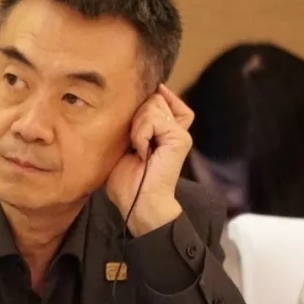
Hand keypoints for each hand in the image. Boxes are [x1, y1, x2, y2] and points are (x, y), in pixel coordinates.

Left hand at [105, 84, 194, 235]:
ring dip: (137, 126)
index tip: (133, 117)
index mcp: (165, 130)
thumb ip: (131, 124)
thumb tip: (127, 102)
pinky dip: (141, 133)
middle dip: (136, 115)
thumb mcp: (123, 146)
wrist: (138, 204)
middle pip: (155, 98)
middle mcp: (176, 129)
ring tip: (136, 149)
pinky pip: (154, 119)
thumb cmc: (127, 182)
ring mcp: (180, 133)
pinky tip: (140, 151)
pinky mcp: (180, 139)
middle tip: (133, 142)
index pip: (163, 98)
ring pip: (154, 105)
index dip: (150, 99)